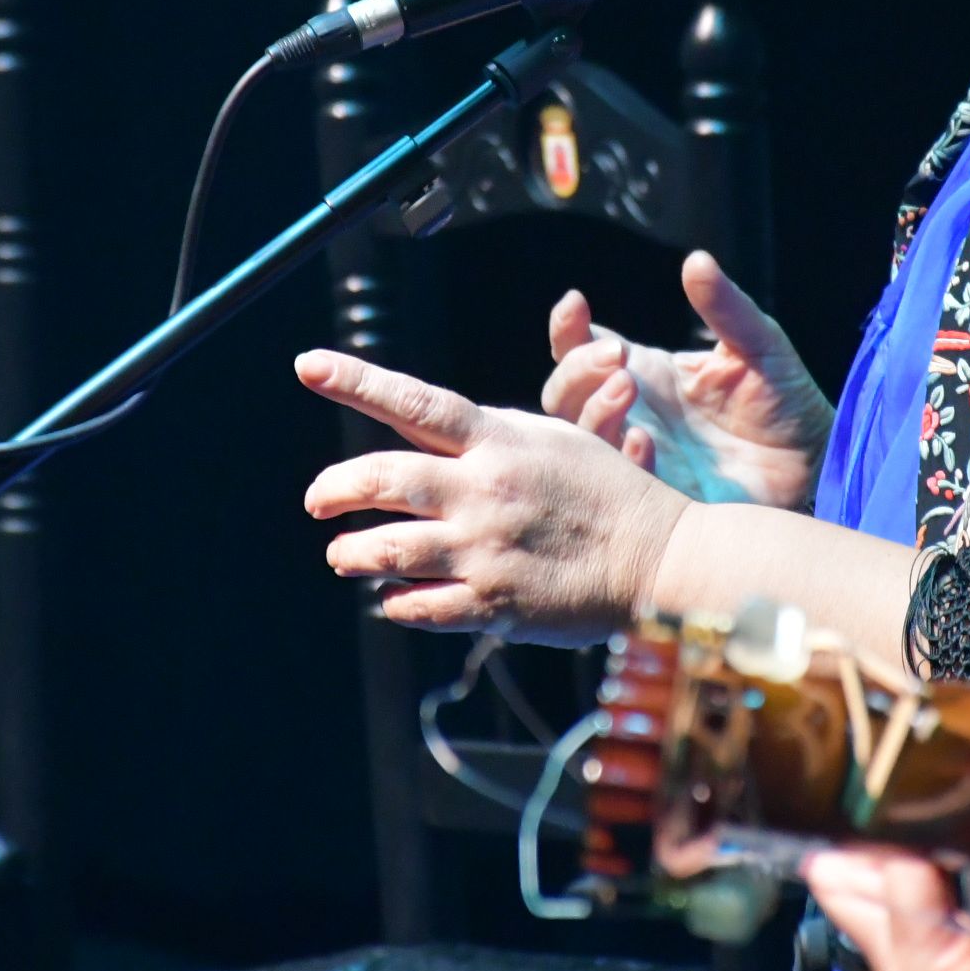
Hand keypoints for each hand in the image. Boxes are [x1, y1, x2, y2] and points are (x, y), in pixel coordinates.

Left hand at [299, 349, 694, 645]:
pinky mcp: (493, 603)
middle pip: (383, 478)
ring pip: (387, 547)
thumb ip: (488, 436)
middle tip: (316, 499)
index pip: (414, 402)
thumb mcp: (554, 438)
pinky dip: (394, 600)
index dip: (356, 381)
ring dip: (351, 552)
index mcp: (498, 441)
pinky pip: (417, 605)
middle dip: (334, 488)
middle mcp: (483, 490)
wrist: (661, 559)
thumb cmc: (609, 493)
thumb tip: (428, 428)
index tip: (308, 365)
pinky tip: (393, 597)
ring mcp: (485, 548)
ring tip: (342, 554)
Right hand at [543, 251, 832, 509]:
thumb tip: (696, 260)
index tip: (575, 303)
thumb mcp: (759, 343)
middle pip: (564, 395)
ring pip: (582, 438)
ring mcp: (642, 455)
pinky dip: (625, 458)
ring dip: (593, 411)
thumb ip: (725, 306)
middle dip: (577, 372)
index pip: (581, 349)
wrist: (817, 459)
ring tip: (626, 387)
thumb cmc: (785, 398)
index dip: (567, 328)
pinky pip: (623, 484)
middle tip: (615, 358)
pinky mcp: (661, 495)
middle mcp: (633, 413)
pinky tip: (644, 440)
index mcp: (646, 373)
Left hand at [802, 713, 969, 970]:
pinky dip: (945, 863)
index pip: (888, 860)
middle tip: (927, 762)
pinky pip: (926, 899)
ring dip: (918, 839)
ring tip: (961, 787)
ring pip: (888, 884)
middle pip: (857, 876)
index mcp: (925, 966)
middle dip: (888, 820)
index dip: (910, 803)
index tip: (937, 750)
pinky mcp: (955, 965)